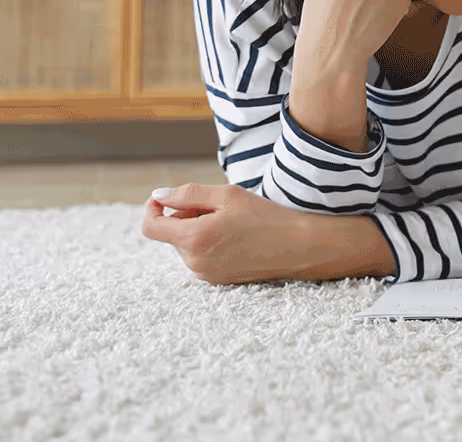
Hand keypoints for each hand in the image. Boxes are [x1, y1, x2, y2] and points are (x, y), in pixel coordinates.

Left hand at [142, 183, 311, 284]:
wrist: (297, 247)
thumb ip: (188, 194)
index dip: (153, 208)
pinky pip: (201, 256)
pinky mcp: (217, 280)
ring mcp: (205, 273)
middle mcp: (194, 261)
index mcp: (193, 238)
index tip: (166, 197)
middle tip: (218, 207)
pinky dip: (209, 243)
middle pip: (171, 233)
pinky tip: (236, 237)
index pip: (151, 226)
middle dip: (185, 216)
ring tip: (231, 223)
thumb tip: (159, 195)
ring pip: (186, 244)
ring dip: (198, 230)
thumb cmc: (266, 217)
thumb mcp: (228, 196)